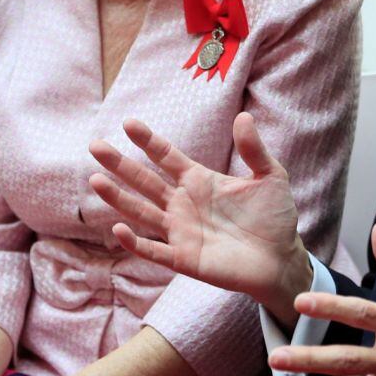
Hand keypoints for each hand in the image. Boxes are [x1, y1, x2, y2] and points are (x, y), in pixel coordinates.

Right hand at [89, 113, 311, 324]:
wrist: (281, 259)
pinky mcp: (184, 258)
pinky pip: (153, 249)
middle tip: (95, 145)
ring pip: (141, 211)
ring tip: (94, 179)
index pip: (166, 156)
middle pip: (145, 180)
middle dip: (120, 164)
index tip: (128, 123)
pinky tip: (118, 228)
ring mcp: (180, 231)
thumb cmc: (274, 217)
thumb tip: (243, 117)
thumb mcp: (270, 176)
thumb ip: (254, 149)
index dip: (148, 140)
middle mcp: (183, 203)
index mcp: (199, 180)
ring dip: (118, 198)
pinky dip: (135, 242)